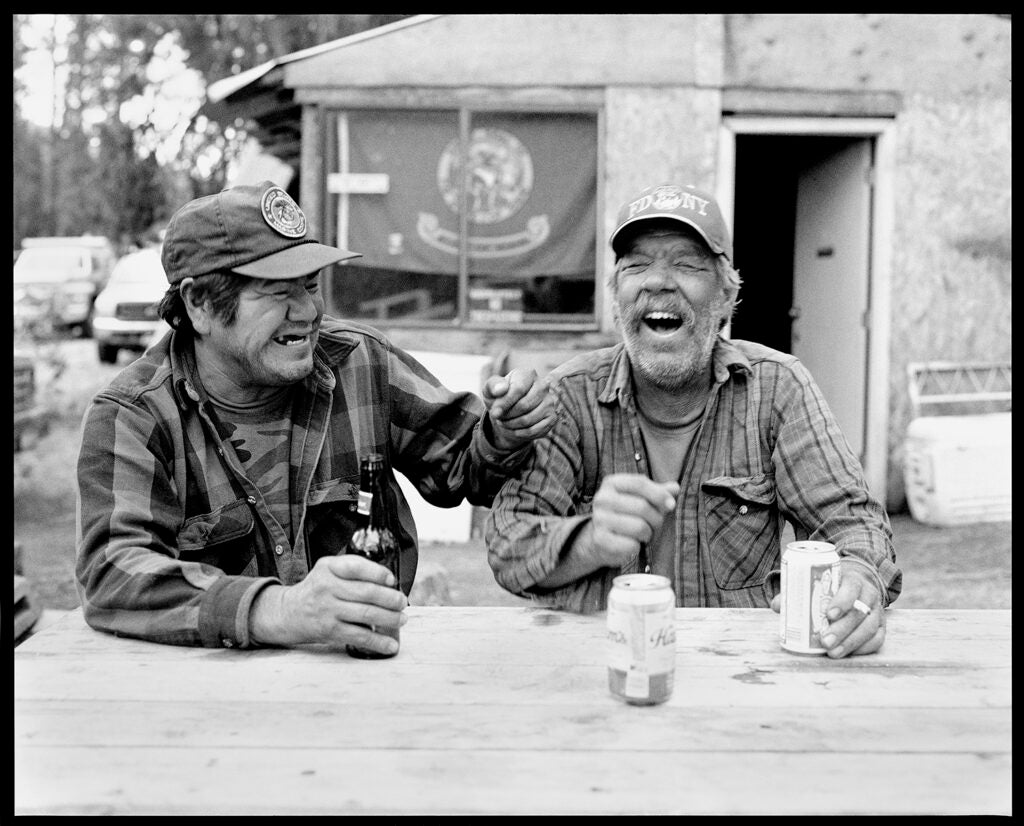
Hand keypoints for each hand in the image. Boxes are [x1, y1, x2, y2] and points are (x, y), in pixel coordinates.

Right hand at [249, 555, 407, 652]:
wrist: (288, 612)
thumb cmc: (318, 588)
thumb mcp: (328, 568)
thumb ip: (353, 568)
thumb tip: (388, 581)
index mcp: (329, 568)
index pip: (357, 567)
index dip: (378, 573)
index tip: (392, 580)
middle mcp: (327, 587)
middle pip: (366, 592)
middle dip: (391, 599)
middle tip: (402, 602)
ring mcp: (328, 610)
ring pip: (366, 614)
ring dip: (390, 618)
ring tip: (402, 619)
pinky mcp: (329, 631)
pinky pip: (359, 636)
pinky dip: (378, 641)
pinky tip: (391, 644)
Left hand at [481, 367, 556, 450]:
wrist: (509, 410)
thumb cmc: (499, 397)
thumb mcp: (490, 390)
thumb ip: (493, 386)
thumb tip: (501, 389)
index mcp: (528, 374)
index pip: (518, 389)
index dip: (504, 404)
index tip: (494, 413)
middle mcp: (543, 385)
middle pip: (524, 405)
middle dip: (507, 415)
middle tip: (499, 418)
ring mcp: (549, 402)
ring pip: (528, 420)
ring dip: (512, 425)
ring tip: (504, 422)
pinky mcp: (551, 417)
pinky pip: (534, 430)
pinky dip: (520, 433)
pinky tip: (514, 429)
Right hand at [585, 474, 679, 568]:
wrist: (601, 538)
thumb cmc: (626, 515)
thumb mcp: (641, 498)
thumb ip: (658, 492)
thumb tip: (675, 488)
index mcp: (612, 483)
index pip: (639, 482)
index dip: (659, 494)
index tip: (671, 505)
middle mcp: (602, 499)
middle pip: (642, 506)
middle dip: (656, 519)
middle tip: (655, 526)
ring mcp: (599, 519)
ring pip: (639, 527)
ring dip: (648, 534)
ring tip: (642, 535)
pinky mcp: (600, 539)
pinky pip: (631, 545)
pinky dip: (637, 547)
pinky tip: (631, 544)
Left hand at [775, 561, 883, 658]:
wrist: (856, 584)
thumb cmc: (831, 586)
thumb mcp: (817, 583)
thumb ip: (797, 592)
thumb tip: (777, 606)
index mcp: (853, 579)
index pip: (852, 587)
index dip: (842, 601)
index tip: (828, 615)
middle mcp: (869, 594)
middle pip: (860, 612)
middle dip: (842, 629)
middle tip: (825, 641)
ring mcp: (877, 611)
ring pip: (869, 628)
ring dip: (851, 642)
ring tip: (833, 652)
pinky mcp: (881, 626)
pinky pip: (878, 639)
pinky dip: (864, 648)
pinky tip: (848, 653)